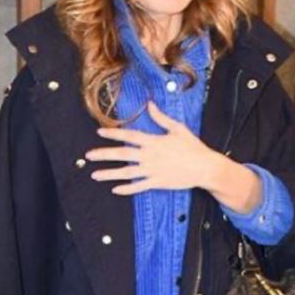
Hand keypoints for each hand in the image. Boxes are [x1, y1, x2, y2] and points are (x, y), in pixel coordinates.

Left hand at [86, 101, 222, 194]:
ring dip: (109, 174)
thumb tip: (150, 105)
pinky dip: (126, 189)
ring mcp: (153, 170)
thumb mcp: (178, 128)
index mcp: (154, 141)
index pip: (129, 136)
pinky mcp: (157, 182)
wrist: (205, 167)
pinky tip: (115, 189)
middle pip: (122, 155)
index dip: (113, 134)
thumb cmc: (193, 147)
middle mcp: (150, 156)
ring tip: (95, 175)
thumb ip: (161, 118)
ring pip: (126, 173)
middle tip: (89, 156)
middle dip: (103, 155)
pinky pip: (138, 187)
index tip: (99, 132)